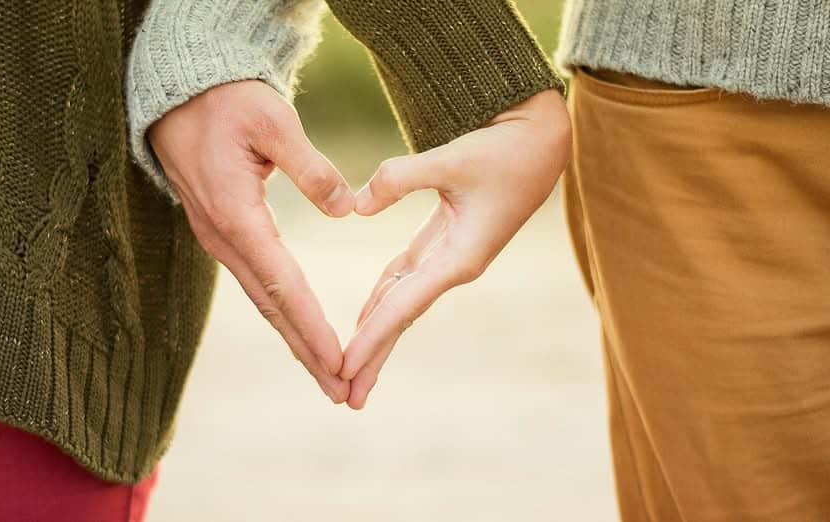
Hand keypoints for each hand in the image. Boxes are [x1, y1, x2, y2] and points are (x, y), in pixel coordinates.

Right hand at [147, 80, 354, 402]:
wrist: (178, 93)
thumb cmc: (227, 100)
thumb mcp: (272, 120)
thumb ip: (310, 166)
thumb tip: (346, 209)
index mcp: (236, 214)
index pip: (282, 284)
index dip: (312, 325)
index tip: (339, 360)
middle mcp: (223, 237)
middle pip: (271, 307)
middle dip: (307, 351)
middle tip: (341, 391)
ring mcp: (219, 238)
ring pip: (262, 300)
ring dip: (295, 339)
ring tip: (328, 374)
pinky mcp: (222, 232)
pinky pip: (256, 283)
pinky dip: (281, 313)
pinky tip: (299, 330)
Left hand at [340, 89, 571, 408]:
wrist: (542, 139)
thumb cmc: (505, 149)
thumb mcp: (452, 158)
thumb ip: (399, 179)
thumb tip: (356, 207)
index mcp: (460, 258)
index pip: (403, 307)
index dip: (371, 338)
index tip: (343, 368)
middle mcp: (454, 266)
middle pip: (401, 318)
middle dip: (373, 356)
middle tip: (344, 396)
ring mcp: (451, 256)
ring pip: (402, 301)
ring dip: (376, 333)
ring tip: (350, 368)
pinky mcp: (446, 239)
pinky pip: (407, 277)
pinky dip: (383, 297)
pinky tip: (365, 317)